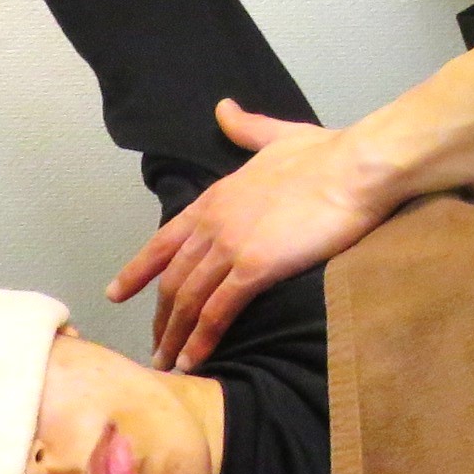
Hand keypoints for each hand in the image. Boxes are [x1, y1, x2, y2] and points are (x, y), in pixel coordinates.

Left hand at [111, 102, 404, 370]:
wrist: (356, 167)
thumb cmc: (327, 153)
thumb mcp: (278, 136)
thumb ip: (246, 128)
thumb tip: (223, 108)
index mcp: (215, 198)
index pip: (163, 241)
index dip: (138, 271)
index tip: (118, 293)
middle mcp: (212, 223)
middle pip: (171, 279)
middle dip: (159, 318)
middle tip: (154, 347)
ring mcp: (230, 245)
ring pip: (187, 299)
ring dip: (174, 337)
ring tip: (167, 364)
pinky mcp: (255, 267)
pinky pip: (217, 312)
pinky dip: (201, 340)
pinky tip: (194, 360)